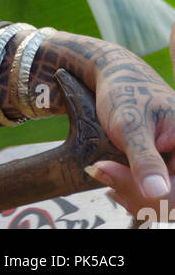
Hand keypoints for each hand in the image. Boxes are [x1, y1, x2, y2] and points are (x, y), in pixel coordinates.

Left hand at [85, 48, 174, 209]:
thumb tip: (158, 193)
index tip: (109, 175)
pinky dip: (137, 191)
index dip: (143, 193)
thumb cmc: (124, 92)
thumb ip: (145, 159)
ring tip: (109, 174)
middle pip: (171, 199)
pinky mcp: (169, 163)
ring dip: (135, 194)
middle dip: (137, 195)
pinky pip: (158, 192)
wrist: (116, 75)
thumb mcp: (130, 125)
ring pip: (163, 199)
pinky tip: (117, 180)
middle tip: (106, 176)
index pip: (173, 191)